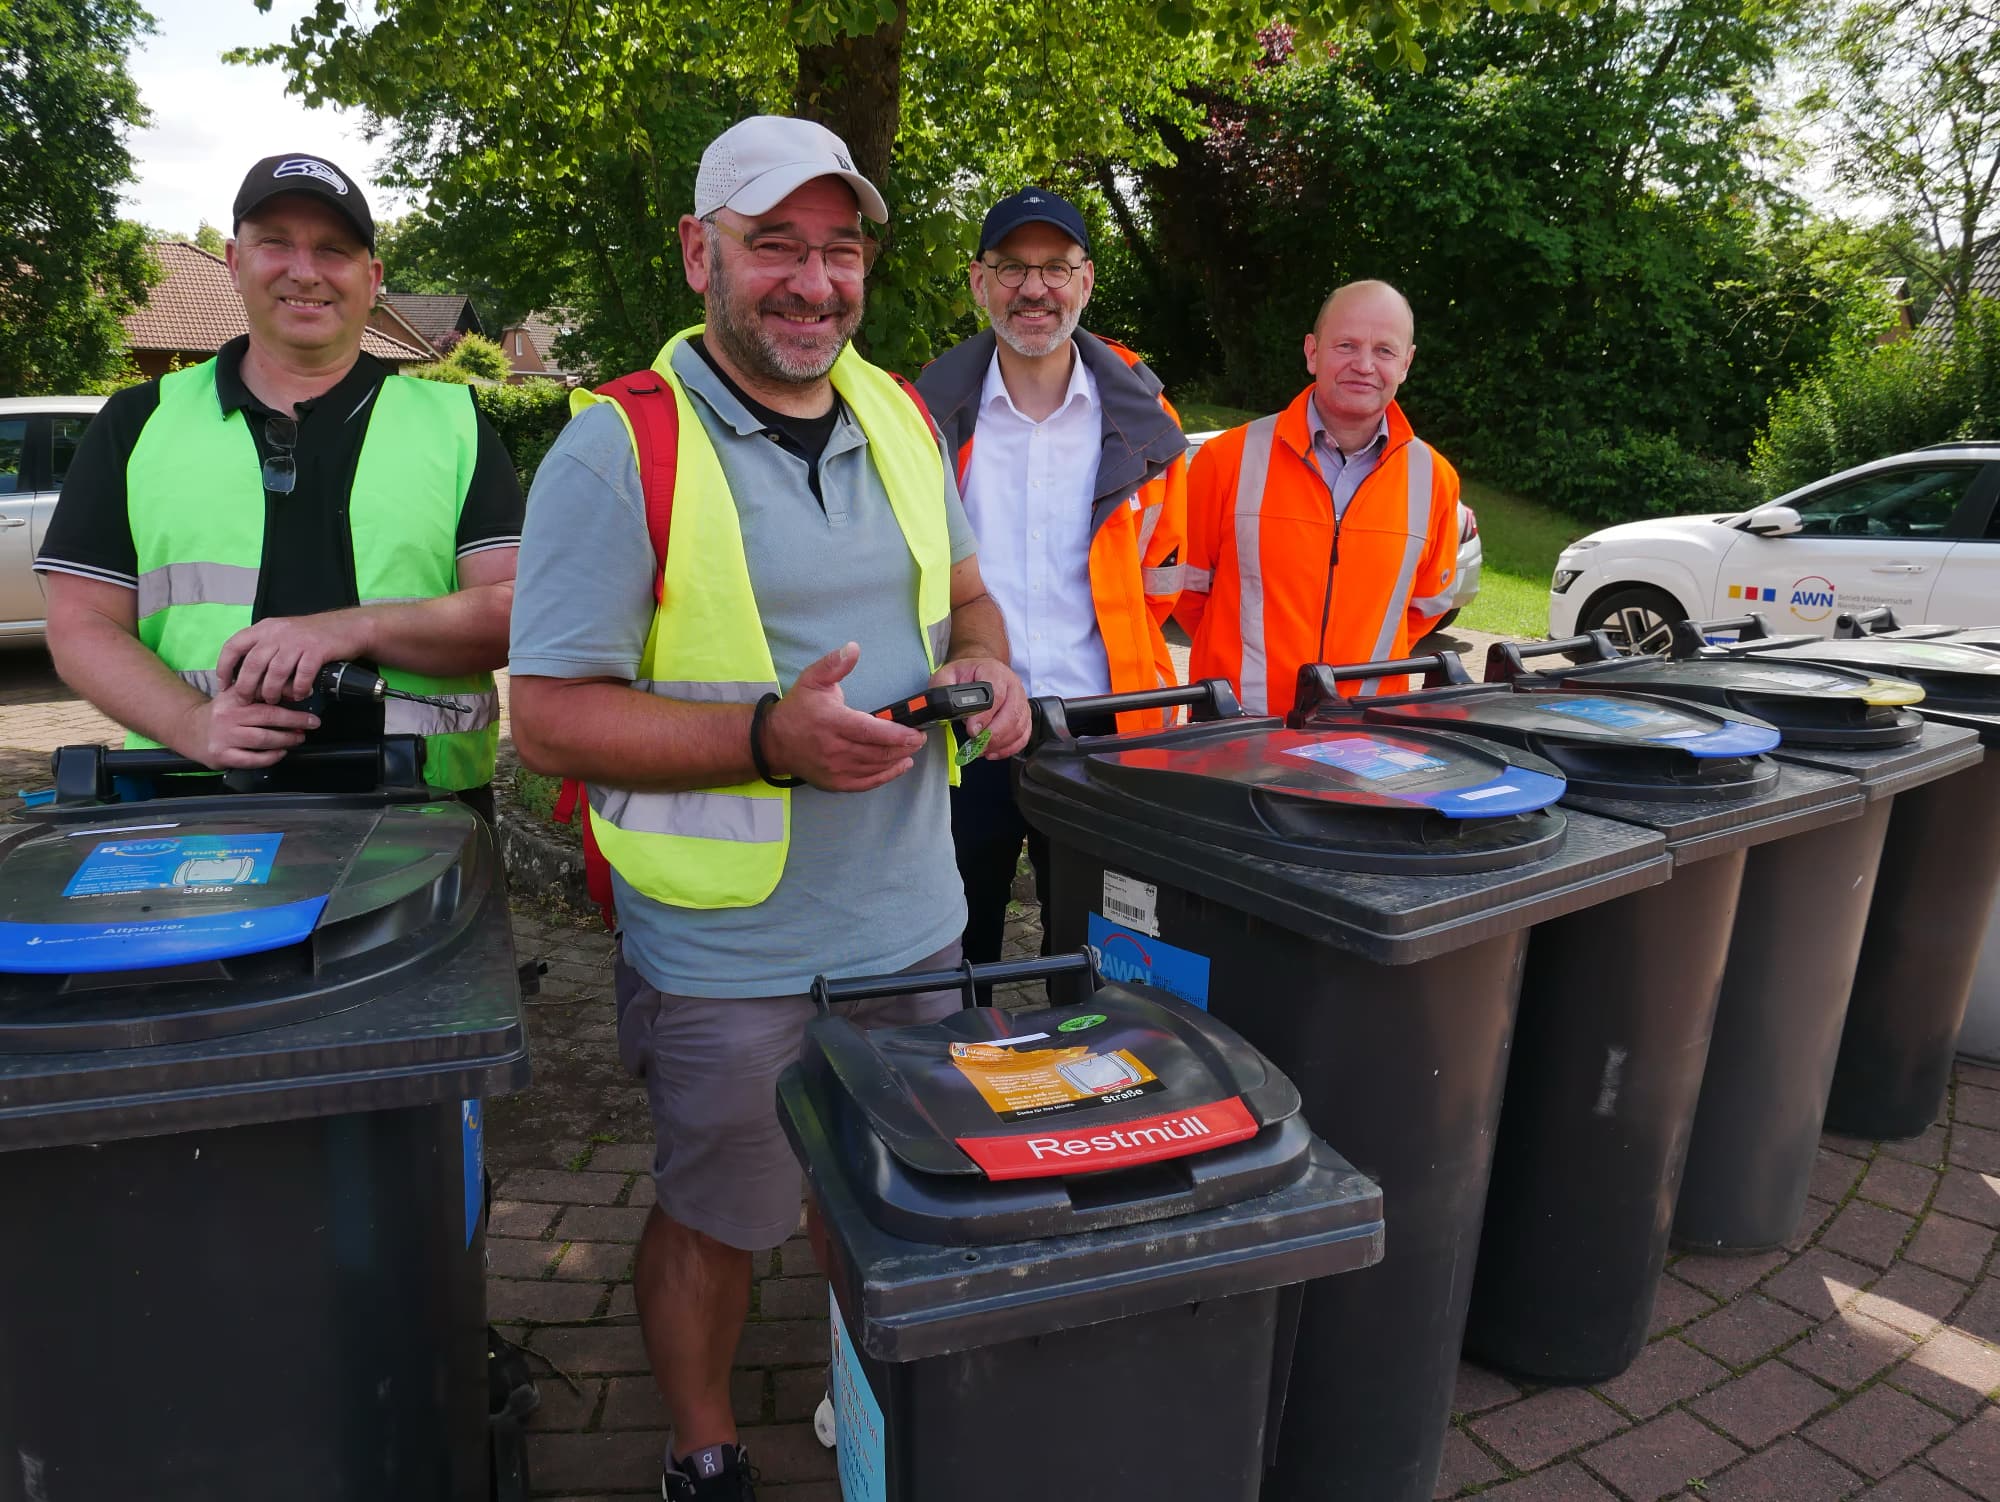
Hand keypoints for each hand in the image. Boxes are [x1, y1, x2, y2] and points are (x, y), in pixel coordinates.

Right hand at [178, 679, 319, 769]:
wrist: (190, 729)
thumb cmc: (223, 713)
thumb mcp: (238, 696)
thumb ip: (262, 692)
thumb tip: (297, 690)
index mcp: (233, 696)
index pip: (264, 691)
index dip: (287, 692)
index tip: (307, 694)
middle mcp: (228, 715)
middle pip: (268, 716)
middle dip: (295, 720)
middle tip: (312, 722)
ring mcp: (224, 736)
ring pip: (263, 739)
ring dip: (286, 740)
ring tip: (298, 738)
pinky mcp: (222, 755)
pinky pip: (253, 759)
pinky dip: (271, 757)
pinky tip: (281, 753)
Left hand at [217, 610, 368, 704]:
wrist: (348, 627)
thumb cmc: (313, 635)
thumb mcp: (283, 633)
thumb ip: (264, 648)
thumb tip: (243, 674)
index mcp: (265, 628)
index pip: (234, 646)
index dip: (225, 667)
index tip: (224, 685)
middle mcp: (278, 632)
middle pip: (253, 663)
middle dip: (247, 686)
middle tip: (247, 701)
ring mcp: (297, 641)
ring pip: (276, 672)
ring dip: (272, 691)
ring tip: (273, 700)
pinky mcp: (317, 650)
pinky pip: (302, 675)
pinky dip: (299, 689)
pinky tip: (300, 695)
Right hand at [763, 643, 926, 792]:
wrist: (774, 742)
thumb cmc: (798, 709)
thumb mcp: (813, 679)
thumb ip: (834, 664)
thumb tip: (853, 648)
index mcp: (832, 722)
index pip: (870, 732)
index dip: (896, 734)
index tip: (915, 732)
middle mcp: (834, 749)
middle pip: (878, 752)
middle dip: (904, 746)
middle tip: (919, 738)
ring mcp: (835, 769)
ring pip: (875, 767)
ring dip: (898, 759)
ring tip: (912, 749)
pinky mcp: (835, 782)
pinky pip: (866, 782)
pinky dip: (886, 775)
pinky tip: (901, 765)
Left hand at [931, 656, 1028, 758]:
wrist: (980, 672)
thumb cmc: (965, 675)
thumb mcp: (947, 674)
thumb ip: (942, 687)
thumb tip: (941, 706)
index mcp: (994, 672)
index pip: (996, 694)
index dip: (985, 715)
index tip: (972, 729)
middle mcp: (1012, 685)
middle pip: (1012, 713)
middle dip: (993, 734)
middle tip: (976, 745)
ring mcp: (1021, 701)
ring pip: (1019, 726)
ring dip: (1000, 743)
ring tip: (981, 749)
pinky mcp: (1024, 715)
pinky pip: (1023, 735)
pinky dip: (1009, 748)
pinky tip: (993, 751)